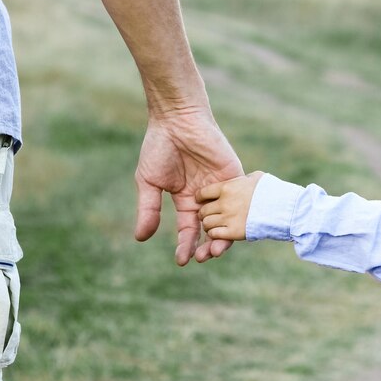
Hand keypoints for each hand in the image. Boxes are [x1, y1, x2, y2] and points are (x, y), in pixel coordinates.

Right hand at [135, 107, 243, 265]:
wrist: (177, 120)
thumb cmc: (159, 147)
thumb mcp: (149, 182)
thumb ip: (149, 209)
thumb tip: (141, 238)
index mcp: (186, 201)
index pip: (188, 230)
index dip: (185, 246)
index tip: (182, 261)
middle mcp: (206, 198)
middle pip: (209, 230)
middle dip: (205, 246)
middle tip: (202, 258)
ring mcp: (222, 188)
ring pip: (227, 219)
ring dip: (223, 237)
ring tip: (215, 250)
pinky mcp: (235, 176)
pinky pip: (240, 200)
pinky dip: (237, 216)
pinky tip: (232, 227)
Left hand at [195, 171, 264, 251]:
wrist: (283, 207)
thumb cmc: (272, 191)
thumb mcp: (256, 178)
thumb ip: (243, 180)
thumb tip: (242, 179)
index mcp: (227, 187)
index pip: (202, 193)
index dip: (201, 198)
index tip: (204, 202)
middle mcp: (225, 202)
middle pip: (202, 211)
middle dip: (205, 214)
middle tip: (210, 216)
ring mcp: (229, 218)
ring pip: (207, 224)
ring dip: (209, 226)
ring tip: (217, 226)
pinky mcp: (234, 232)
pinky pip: (215, 235)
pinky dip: (215, 235)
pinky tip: (222, 233)